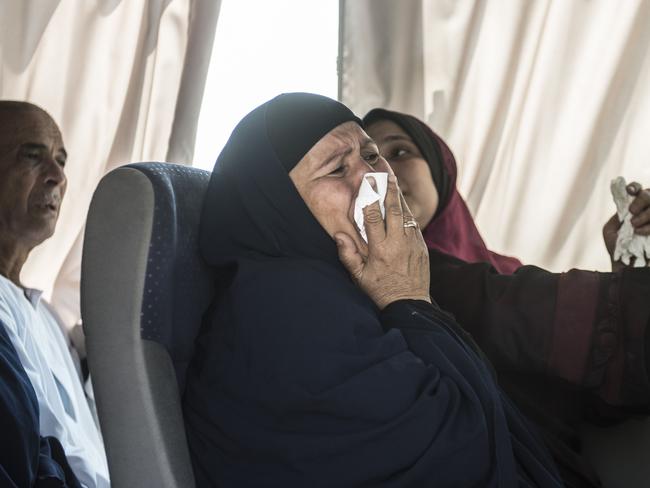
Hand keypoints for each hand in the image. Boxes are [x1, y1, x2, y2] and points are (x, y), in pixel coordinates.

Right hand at [335, 174, 430, 308]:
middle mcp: (398, 244)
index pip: (374, 218)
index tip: (367, 183)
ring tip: (393, 180)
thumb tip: (338, 235)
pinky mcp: (422, 247)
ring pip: (406, 214)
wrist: (408, 305)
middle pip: (394, 210)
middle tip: (386, 173)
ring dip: (399, 197)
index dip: (370, 199)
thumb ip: (347, 255)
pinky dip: (407, 213)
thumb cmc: (380, 291)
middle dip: (389, 189)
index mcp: (380, 249)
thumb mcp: (359, 276)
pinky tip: (401, 204)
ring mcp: (412, 244)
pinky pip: (414, 225)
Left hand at [603, 181, 649, 269]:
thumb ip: (617, 215)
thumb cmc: (617, 249)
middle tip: (632, 212)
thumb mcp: (610, 230)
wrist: (626, 268)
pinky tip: (641, 233)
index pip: (637, 191)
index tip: (630, 191)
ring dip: (646, 214)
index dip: (634, 187)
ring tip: (635, 227)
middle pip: (649, 194)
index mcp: (633, 209)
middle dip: (641, 200)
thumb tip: (626, 205)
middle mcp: (647, 212)